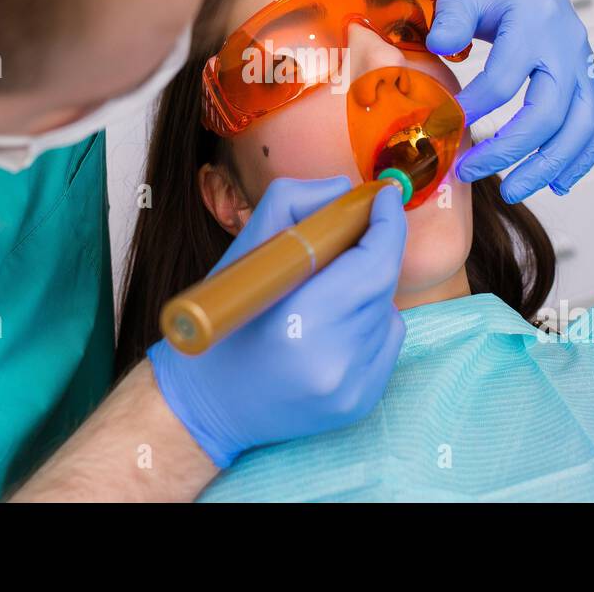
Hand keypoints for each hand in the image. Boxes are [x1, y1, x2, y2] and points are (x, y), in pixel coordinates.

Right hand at [147, 176, 406, 467]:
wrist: (207, 403)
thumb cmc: (222, 324)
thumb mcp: (242, 252)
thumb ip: (293, 204)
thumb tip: (344, 191)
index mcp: (299, 322)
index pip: (372, 263)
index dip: (386, 224)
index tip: (384, 196)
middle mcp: (331, 361)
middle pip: (382, 284)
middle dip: (375, 249)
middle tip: (359, 228)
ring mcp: (349, 388)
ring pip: (386, 311)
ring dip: (366, 289)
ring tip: (324, 292)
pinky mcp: (359, 403)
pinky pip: (386, 342)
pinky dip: (368, 323)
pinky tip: (331, 327)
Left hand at [427, 0, 593, 201]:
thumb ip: (451, 18)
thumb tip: (439, 48)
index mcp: (533, 24)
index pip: (505, 79)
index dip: (474, 107)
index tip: (445, 125)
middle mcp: (566, 48)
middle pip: (550, 112)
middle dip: (512, 150)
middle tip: (473, 172)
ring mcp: (582, 64)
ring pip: (582, 126)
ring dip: (551, 165)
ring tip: (514, 191)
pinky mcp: (586, 77)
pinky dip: (582, 156)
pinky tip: (560, 183)